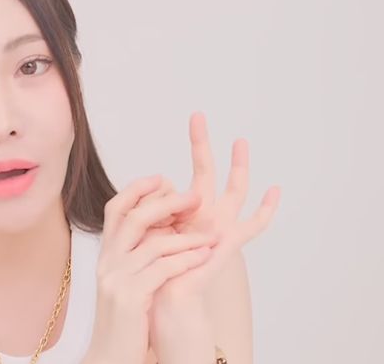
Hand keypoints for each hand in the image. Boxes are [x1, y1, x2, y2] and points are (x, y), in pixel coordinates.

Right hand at [84, 175, 218, 363]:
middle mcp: (107, 262)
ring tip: (212, 232)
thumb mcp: (126, 281)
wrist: (111, 356)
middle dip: (165, 203)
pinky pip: (161, 269)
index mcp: (107, 255)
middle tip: (195, 196)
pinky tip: (205, 257)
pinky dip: (186, 260)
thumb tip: (159, 229)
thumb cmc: (126, 321)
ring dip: (186, 235)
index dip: (138, 190)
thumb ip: (137, 255)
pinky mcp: (131, 298)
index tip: (164, 179)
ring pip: (151, 243)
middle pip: (131, 217)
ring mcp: (116, 279)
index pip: (115, 209)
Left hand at [157, 112, 280, 301]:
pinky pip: (253, 225)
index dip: (160, 179)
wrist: (163, 303)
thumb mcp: (145, 232)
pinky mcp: (227, 242)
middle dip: (201, 146)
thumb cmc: (153, 273)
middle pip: (206, 174)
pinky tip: (275, 192)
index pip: (174, 184)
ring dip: (238, 165)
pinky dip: (266, 209)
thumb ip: (152, 208)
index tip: (146, 176)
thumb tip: (159, 184)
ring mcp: (216, 227)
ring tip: (241, 140)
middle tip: (196, 117)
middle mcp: (199, 217)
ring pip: (233, 191)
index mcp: (178, 216)